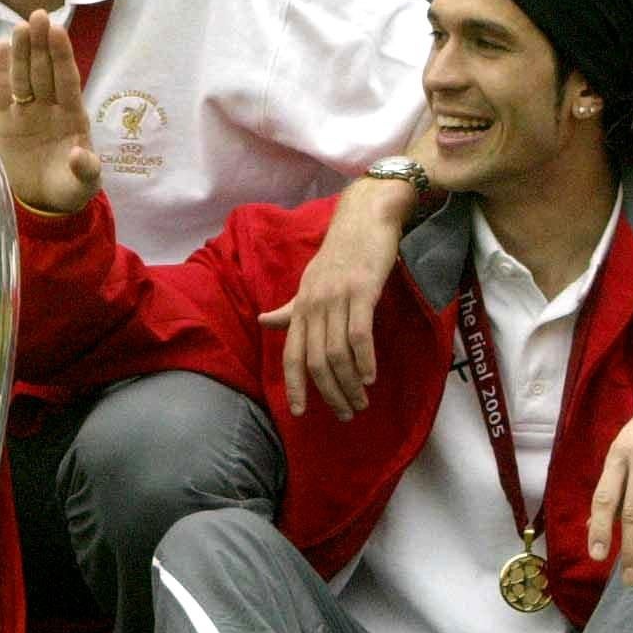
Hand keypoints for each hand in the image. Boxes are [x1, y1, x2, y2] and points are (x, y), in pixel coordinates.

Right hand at [0, 11, 99, 214]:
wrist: (45, 202)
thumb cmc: (70, 188)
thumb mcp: (83, 184)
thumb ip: (84, 169)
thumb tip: (78, 155)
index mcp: (73, 117)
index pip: (67, 80)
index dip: (61, 56)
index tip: (57, 31)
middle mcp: (51, 107)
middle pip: (44, 71)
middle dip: (40, 45)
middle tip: (37, 16)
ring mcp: (28, 112)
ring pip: (23, 77)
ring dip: (21, 52)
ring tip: (19, 27)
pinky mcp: (8, 120)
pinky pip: (3, 92)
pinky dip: (1, 71)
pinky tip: (1, 47)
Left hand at [260, 180, 410, 419]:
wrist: (365, 218)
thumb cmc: (341, 253)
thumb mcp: (310, 282)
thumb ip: (291, 308)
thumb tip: (263, 322)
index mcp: (301, 306)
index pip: (290, 353)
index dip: (294, 385)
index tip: (300, 412)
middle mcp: (313, 304)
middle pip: (314, 360)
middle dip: (329, 393)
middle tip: (346, 414)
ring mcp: (337, 297)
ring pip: (336, 352)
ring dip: (349, 383)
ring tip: (361, 402)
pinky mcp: (362, 290)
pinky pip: (359, 333)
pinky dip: (364, 359)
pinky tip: (370, 378)